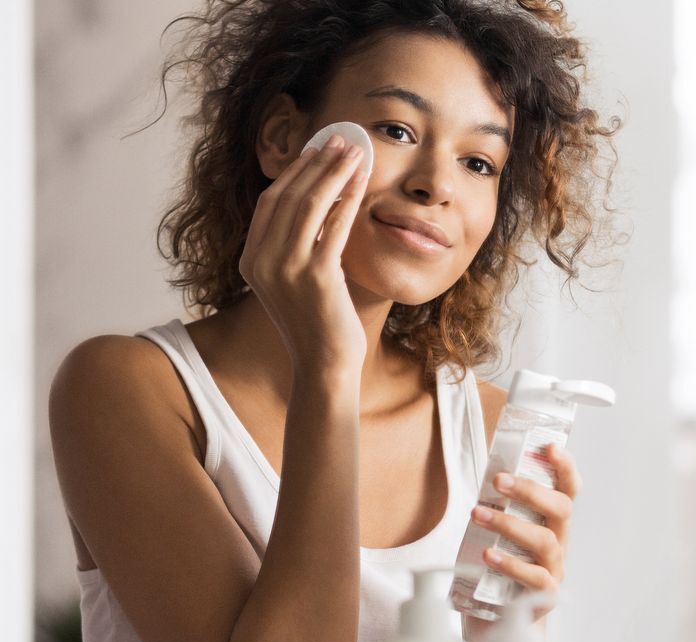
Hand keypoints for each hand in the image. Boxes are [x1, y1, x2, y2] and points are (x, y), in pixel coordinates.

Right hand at [238, 134, 369, 371]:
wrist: (323, 364)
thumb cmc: (316, 323)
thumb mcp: (294, 281)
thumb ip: (294, 248)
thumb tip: (316, 205)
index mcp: (250, 261)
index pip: (270, 203)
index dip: (295, 173)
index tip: (317, 151)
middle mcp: (261, 262)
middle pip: (288, 196)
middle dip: (316, 163)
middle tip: (340, 140)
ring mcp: (286, 269)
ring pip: (309, 205)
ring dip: (334, 172)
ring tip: (354, 151)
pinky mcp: (315, 276)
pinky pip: (334, 226)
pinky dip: (348, 199)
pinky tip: (362, 182)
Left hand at [469, 444, 580, 620]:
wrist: (497, 622)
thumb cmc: (498, 569)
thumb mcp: (499, 533)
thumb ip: (498, 508)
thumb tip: (483, 476)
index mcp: (553, 522)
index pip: (568, 489)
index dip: (565, 468)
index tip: (550, 448)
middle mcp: (559, 542)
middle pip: (561, 509)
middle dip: (530, 490)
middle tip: (498, 481)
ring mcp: (554, 569)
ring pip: (545, 540)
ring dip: (509, 524)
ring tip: (479, 515)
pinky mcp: (543, 596)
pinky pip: (535, 577)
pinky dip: (511, 564)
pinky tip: (489, 555)